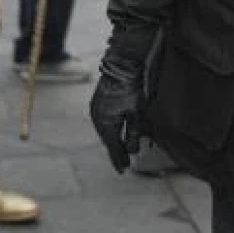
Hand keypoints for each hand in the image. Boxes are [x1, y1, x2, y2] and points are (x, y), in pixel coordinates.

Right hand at [88, 43, 147, 172]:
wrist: (123, 61)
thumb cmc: (132, 86)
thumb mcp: (137, 111)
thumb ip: (134, 131)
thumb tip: (133, 151)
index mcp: (106, 122)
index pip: (113, 147)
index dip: (119, 159)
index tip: (123, 171)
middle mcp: (97, 117)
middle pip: (108, 140)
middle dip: (116, 151)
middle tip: (123, 164)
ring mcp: (96, 108)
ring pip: (106, 131)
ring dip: (113, 140)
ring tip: (120, 150)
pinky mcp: (98, 101)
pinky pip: (104, 121)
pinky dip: (111, 129)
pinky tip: (117, 131)